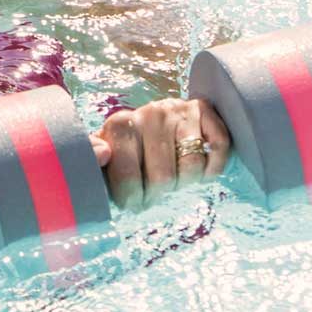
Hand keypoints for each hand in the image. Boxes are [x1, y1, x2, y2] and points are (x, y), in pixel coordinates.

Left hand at [89, 96, 228, 211]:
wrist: (160, 118)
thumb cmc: (129, 148)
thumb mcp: (106, 155)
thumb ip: (93, 158)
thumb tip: (101, 154)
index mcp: (120, 125)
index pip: (128, 179)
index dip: (133, 200)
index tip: (134, 201)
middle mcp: (150, 113)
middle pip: (164, 179)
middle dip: (161, 193)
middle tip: (156, 188)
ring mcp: (179, 110)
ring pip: (192, 169)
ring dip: (186, 182)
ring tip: (174, 174)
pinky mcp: (205, 110)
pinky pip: (218, 151)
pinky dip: (212, 169)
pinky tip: (199, 168)